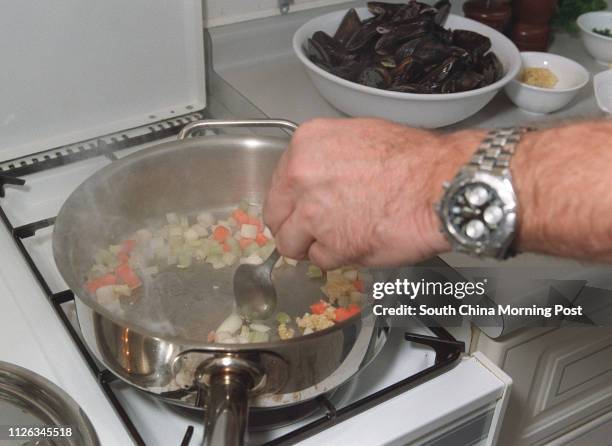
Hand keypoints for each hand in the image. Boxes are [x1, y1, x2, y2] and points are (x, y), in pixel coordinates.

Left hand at [264, 118, 484, 269]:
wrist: (442, 184)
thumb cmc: (413, 161)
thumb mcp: (359, 138)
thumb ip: (326, 160)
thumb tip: (314, 181)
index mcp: (306, 145)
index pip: (279, 182)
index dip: (292, 200)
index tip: (300, 208)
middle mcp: (301, 177)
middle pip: (276, 215)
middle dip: (293, 226)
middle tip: (313, 230)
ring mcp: (312, 214)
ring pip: (290, 243)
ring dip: (311, 246)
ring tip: (339, 238)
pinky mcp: (330, 245)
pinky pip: (320, 260)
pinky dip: (337, 258)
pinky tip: (358, 243)